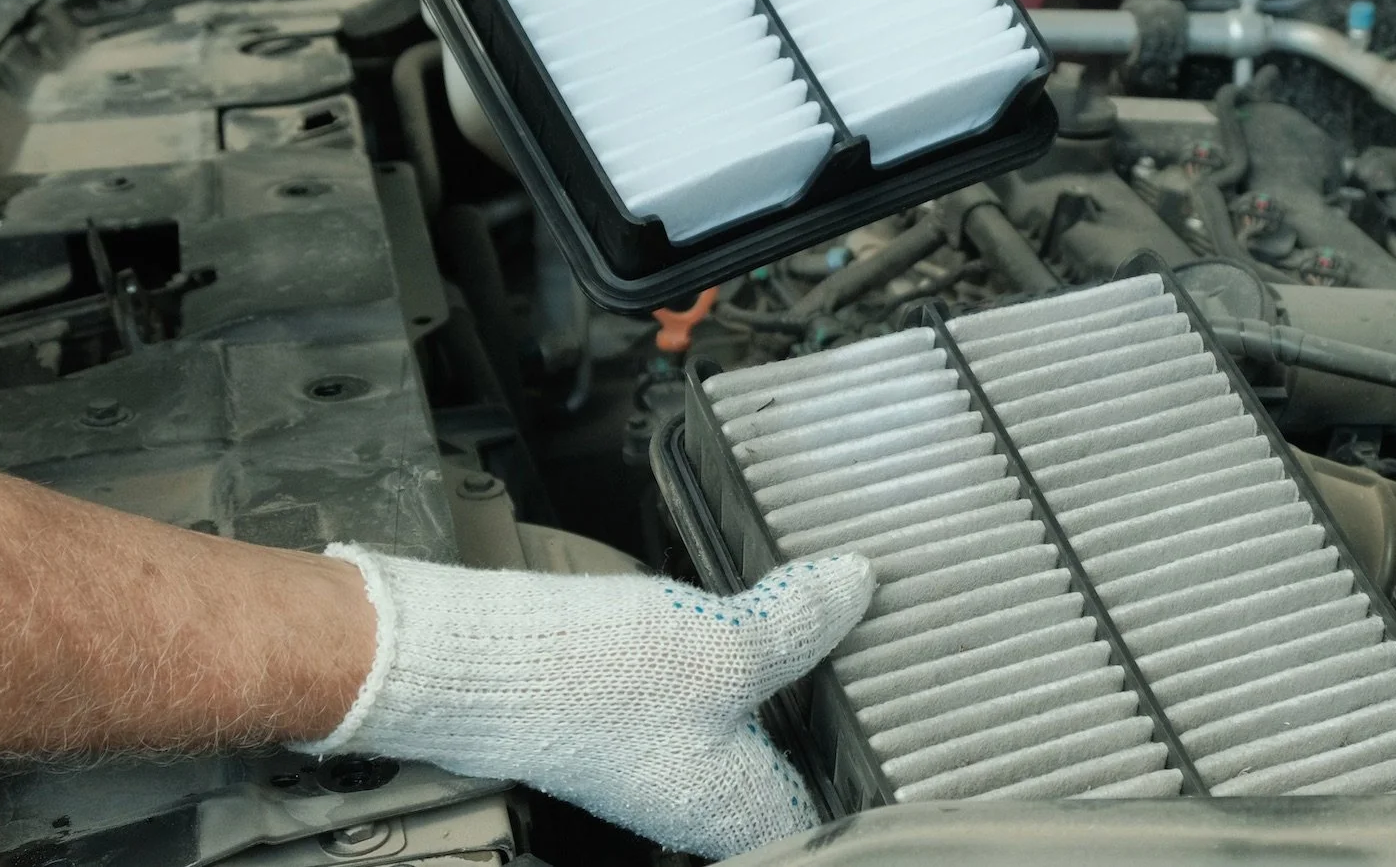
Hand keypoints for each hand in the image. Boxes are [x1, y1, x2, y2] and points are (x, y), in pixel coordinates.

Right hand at [301, 549, 875, 860]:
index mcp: (739, 808)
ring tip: (824, 618)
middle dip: (833, 709)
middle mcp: (702, 798)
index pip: (833, 809)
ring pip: (749, 723)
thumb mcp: (725, 643)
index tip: (917, 718)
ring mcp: (661, 757)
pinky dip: (733, 657)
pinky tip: (743, 613)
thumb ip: (803, 622)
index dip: (875, 765)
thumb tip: (860, 586)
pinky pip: (705, 694)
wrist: (477, 662)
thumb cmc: (592, 679)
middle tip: (881, 650)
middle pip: (793, 762)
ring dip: (783, 675)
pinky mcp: (628, 716)